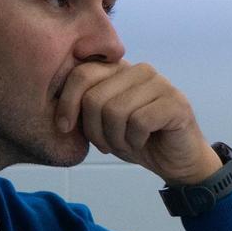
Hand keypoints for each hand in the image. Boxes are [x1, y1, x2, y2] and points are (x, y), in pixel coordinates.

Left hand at [56, 60, 222, 184]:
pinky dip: (135, 141)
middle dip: (94, 130)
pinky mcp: (176, 103)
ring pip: (115, 111)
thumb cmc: (137, 140)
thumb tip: (55, 107)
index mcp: (119, 70)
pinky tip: (144, 142)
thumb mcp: (101, 123)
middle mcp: (139, 70)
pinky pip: (139, 122)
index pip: (81, 74)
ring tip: (127, 143)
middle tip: (106, 144)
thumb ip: (84, 107)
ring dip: (116, 139)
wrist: (176, 161)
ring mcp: (160, 84)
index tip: (63, 127)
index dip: (67, 103)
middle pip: (95, 98)